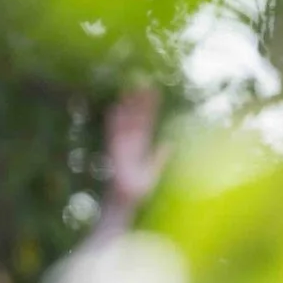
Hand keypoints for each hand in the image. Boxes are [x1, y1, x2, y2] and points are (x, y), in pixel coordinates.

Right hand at [102, 86, 167, 211]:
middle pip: (135, 117)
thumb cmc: (138, 190)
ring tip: (128, 88)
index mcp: (140, 146)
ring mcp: (121, 146)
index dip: (149, 107)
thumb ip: (159, 157)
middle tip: (142, 81)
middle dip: (138, 100)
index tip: (154, 91)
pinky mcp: (115, 153)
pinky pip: (114, 133)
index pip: (146, 121)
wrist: (125, 201)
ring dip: (127, 106)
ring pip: (125, 121)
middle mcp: (130, 143)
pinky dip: (113, 122)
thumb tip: (169, 144)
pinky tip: (114, 108)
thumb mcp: (153, 171)